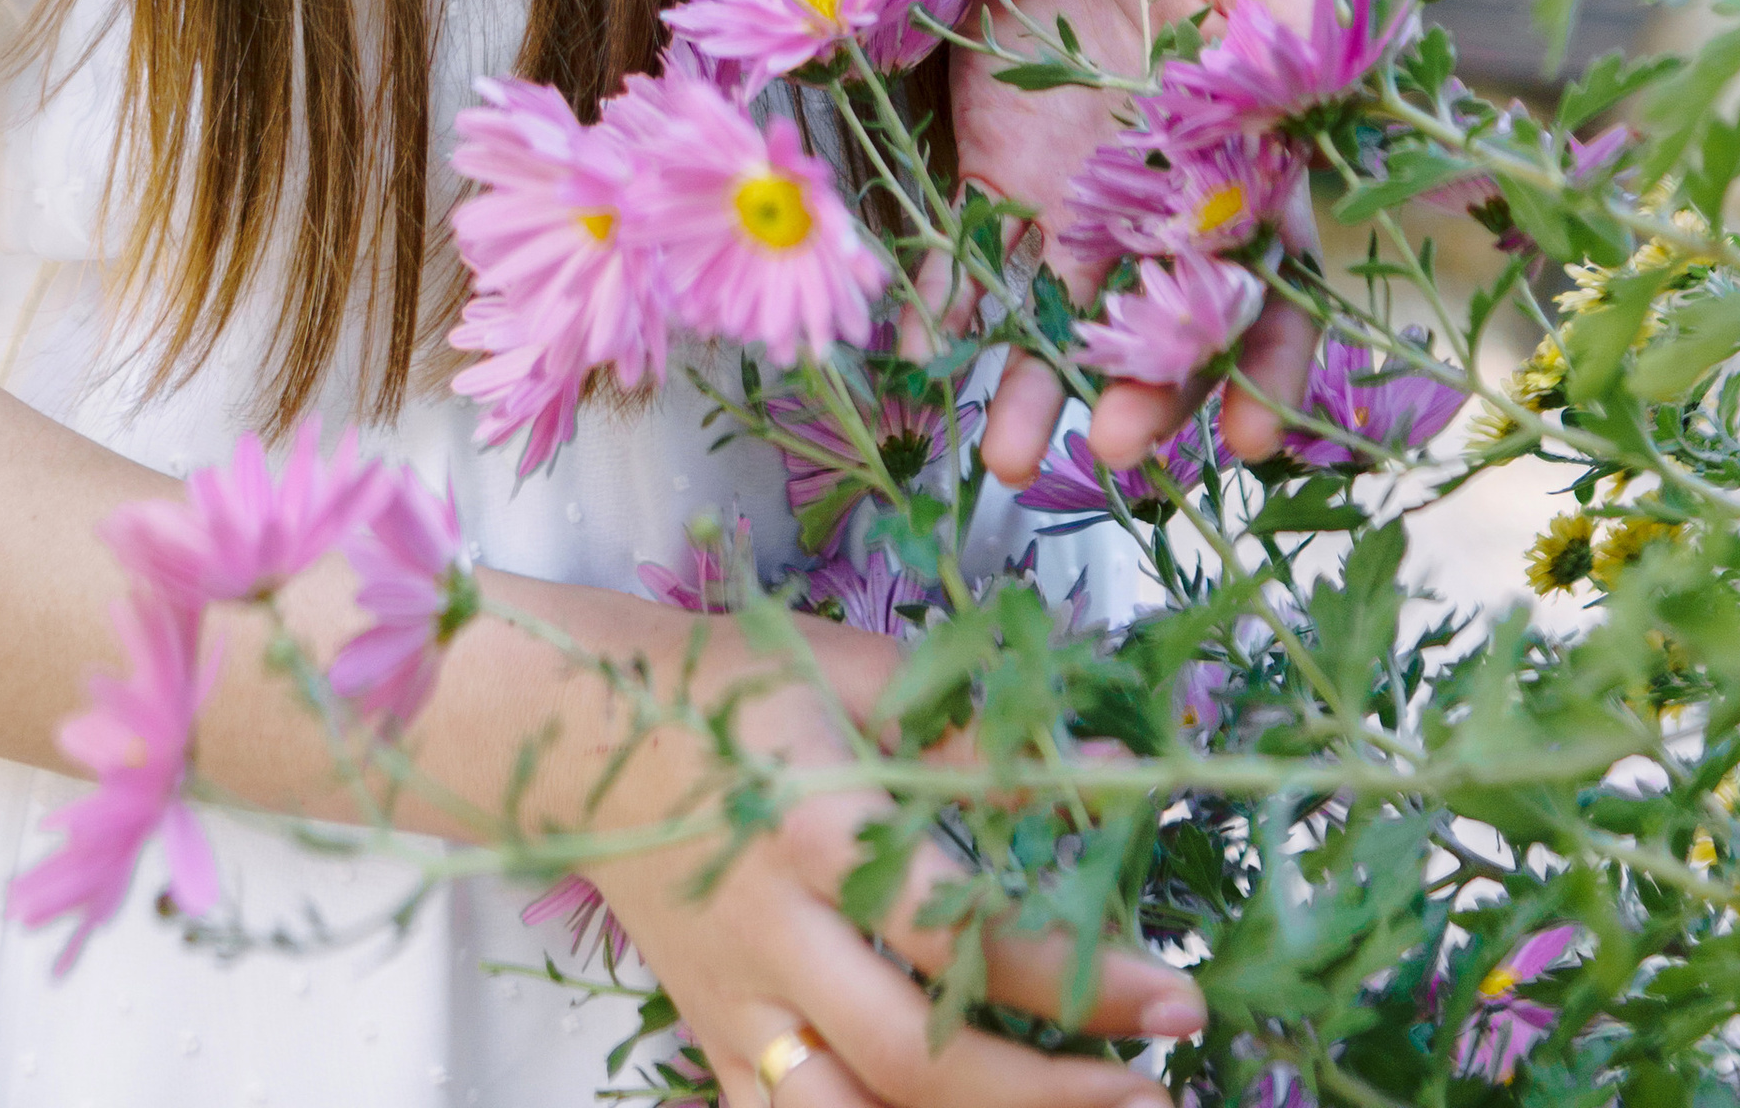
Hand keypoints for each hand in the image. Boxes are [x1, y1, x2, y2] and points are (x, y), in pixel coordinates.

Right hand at [579, 608, 1197, 1107]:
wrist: (564, 729)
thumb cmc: (723, 683)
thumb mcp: (847, 673)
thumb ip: (975, 730)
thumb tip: (1114, 777)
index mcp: (814, 828)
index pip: (962, 932)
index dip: (1079, 975)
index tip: (1176, 996)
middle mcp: (774, 937)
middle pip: (918, 1061)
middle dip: (1050, 1095)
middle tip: (1156, 1093)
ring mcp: (734, 1007)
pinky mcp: (710, 1042)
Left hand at [945, 0, 1322, 486]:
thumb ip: (1301, 46)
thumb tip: (1326, 114)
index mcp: (1244, 177)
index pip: (1267, 294)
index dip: (1266, 366)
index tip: (1252, 437)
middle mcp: (1160, 211)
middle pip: (1158, 328)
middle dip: (1143, 396)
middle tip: (1120, 449)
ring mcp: (1075, 201)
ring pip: (1058, 317)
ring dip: (1033, 389)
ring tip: (1002, 456)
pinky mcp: (996, 170)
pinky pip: (965, 255)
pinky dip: (941, 306)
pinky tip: (918, 352)